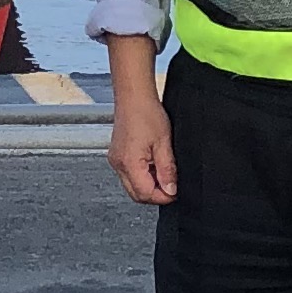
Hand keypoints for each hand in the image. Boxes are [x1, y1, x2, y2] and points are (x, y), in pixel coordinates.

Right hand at [104, 34, 175, 204]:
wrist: (133, 96)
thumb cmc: (146, 113)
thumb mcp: (164, 143)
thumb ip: (167, 170)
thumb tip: (171, 189)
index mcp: (129, 163)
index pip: (145, 194)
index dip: (163, 196)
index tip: (175, 192)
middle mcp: (118, 164)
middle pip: (136, 194)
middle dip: (155, 194)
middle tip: (171, 185)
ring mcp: (116, 160)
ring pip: (132, 185)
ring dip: (149, 184)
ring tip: (162, 170)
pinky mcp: (117, 155)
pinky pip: (129, 174)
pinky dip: (142, 175)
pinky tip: (153, 163)